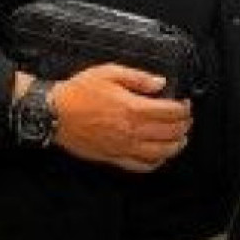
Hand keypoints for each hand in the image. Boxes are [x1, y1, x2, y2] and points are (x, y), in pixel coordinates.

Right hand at [34, 64, 192, 172]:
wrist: (53, 113)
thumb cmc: (78, 92)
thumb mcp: (109, 72)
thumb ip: (138, 78)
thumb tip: (160, 82)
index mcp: (133, 108)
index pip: (170, 112)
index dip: (183, 109)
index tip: (185, 105)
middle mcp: (131, 131)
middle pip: (170, 133)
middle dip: (184, 126)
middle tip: (186, 120)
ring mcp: (123, 147)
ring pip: (161, 153)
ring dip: (176, 146)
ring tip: (181, 139)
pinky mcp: (113, 157)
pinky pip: (141, 166)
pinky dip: (156, 163)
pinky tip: (160, 157)